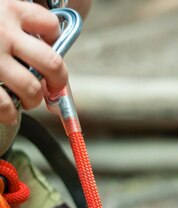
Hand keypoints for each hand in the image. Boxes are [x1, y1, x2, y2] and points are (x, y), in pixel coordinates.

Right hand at [0, 0, 66, 124]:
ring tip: (28, 99)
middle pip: (52, 63)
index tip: (49, 45)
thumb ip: (12, 19)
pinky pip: (4, 104)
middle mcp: (3, 34)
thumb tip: (43, 42)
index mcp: (8, 10)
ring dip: (34, 99)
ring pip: (31, 88)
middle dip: (57, 80)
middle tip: (53, 86)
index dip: (54, 38)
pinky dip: (10, 113)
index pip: (50, 26)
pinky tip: (9, 112)